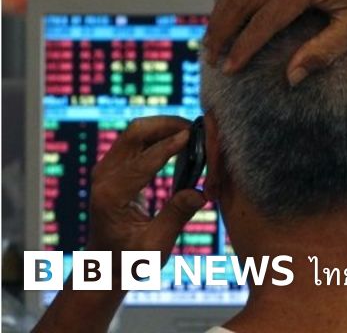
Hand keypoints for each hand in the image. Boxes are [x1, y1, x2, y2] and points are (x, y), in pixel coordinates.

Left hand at [88, 116, 206, 260]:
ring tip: (194, 132)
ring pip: (136, 131)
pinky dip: (160, 135)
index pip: (143, 161)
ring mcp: (106, 169)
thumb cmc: (130, 259)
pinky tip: (182, 140)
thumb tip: (202, 193)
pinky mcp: (114, 167)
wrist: (106, 262)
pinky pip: (137, 140)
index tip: (195, 136)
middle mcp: (104, 176)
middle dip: (167, 125)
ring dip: (165, 127)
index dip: (171, 146)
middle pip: (135, 133)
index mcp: (111, 195)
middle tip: (198, 128)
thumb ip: (176, 216)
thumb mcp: (155, 245)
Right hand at [204, 0, 346, 84]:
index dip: (244, 48)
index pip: (264, 21)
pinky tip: (227, 15)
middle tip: (210, 59)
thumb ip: (323, 52)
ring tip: (212, 42)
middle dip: (222, 32)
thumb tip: (291, 77)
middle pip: (243, 1)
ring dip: (222, 14)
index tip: (229, 70)